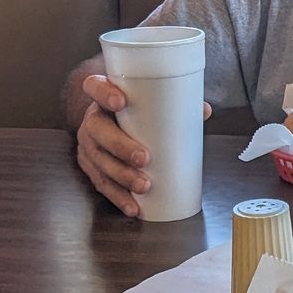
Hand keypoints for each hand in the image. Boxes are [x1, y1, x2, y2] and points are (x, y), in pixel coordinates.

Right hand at [75, 74, 210, 217]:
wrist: (113, 120)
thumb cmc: (135, 108)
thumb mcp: (150, 100)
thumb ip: (176, 103)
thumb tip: (204, 110)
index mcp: (103, 94)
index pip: (94, 86)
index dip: (104, 94)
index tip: (121, 102)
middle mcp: (92, 118)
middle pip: (97, 130)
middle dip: (120, 146)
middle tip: (144, 158)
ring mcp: (88, 143)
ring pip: (98, 160)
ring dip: (120, 176)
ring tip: (143, 186)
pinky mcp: (90, 165)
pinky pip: (101, 182)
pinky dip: (118, 196)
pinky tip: (132, 206)